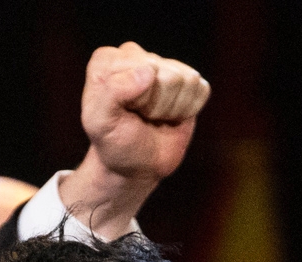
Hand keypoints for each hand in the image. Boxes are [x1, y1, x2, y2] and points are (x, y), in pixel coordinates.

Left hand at [60, 42, 207, 233]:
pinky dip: (188, 110)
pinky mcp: (185, 79)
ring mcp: (161, 64)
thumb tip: (149, 71)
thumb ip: (113, 92)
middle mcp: (134, 54)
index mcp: (107, 60)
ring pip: (187, 81)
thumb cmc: (114, 143)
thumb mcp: (100, 123)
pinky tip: (170, 116)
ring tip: (153, 118)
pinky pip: (201, 89)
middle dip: (157, 106)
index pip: (143, 70)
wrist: (136, 167)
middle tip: (141, 118)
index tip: (125, 113)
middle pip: (168, 76)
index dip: (138, 100)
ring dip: (172, 109)